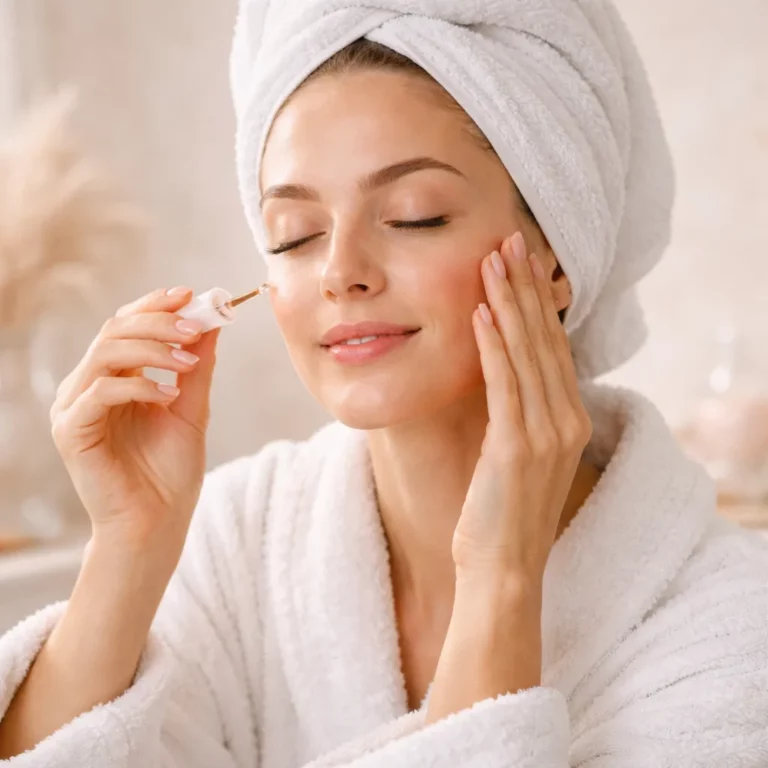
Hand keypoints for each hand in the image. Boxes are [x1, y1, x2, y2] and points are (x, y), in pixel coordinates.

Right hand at [49, 287, 219, 556]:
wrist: (158, 523)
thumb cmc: (170, 472)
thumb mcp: (191, 408)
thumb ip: (196, 367)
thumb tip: (212, 323)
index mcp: (115, 378)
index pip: (126, 326)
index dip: (154, 306)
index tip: (189, 294)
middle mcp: (89, 386)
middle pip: (115, 331)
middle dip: (159, 322)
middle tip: (197, 326)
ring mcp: (76, 407)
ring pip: (106, 353)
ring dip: (153, 350)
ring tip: (189, 363)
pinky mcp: (71, 430)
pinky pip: (100, 391)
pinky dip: (139, 386)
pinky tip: (169, 395)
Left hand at [452, 232, 591, 582]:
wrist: (503, 570)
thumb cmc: (502, 513)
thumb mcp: (516, 454)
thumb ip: (516, 412)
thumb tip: (496, 371)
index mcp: (569, 419)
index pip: (554, 348)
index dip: (538, 302)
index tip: (522, 263)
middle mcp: (566, 420)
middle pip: (545, 340)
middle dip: (526, 287)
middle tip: (510, 241)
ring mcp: (545, 434)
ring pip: (526, 354)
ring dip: (508, 304)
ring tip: (493, 261)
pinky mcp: (516, 448)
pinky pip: (504, 386)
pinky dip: (492, 347)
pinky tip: (479, 313)